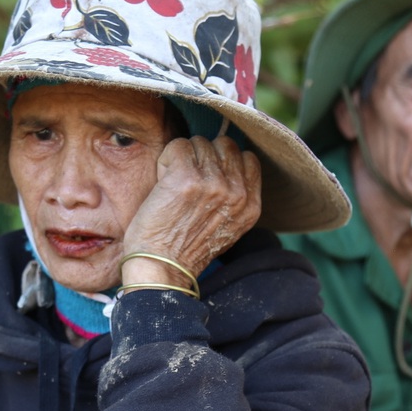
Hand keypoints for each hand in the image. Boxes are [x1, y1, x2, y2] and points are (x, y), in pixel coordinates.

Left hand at [122, 135, 260, 282]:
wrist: (161, 268)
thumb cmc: (184, 249)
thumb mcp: (227, 228)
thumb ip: (234, 198)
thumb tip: (225, 167)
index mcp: (250, 206)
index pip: (248, 158)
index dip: (224, 161)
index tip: (206, 177)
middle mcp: (237, 193)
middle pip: (225, 145)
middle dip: (204, 156)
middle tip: (188, 180)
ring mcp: (214, 184)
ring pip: (200, 142)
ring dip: (183, 159)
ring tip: (174, 185)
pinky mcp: (187, 178)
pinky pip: (178, 146)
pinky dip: (166, 159)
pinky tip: (162, 183)